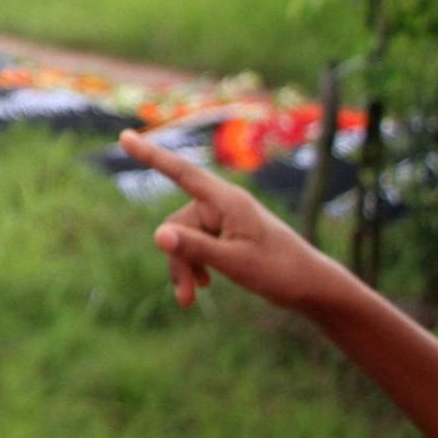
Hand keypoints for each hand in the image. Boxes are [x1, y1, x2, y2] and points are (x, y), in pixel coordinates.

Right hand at [119, 130, 356, 313]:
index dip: (150, 155)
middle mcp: (223, 205)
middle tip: (186, 299)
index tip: (124, 137)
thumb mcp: (234, 262)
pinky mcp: (227, 235)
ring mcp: (225, 220)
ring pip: (185, 238)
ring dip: (185, 268)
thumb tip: (158, 235)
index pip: (181, 173)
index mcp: (227, 201)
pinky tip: (203, 288)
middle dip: (178, 260)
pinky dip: (195, 265)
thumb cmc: (280, 271)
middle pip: (179, 224)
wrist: (312, 287)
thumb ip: (195, 248)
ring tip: (191, 300)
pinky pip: (197, 244)